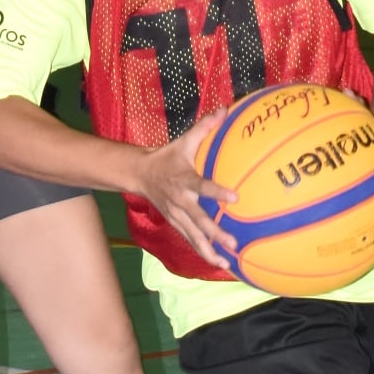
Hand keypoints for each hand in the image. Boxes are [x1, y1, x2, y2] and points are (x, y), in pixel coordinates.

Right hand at [136, 113, 238, 270]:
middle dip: (214, 233)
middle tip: (232, 242)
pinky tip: (219, 264)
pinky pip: (190, 240)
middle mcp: (180, 201)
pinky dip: (203, 253)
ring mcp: (176, 215)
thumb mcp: (183, 141)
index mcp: (183, 180)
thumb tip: (226, 109)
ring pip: (192, 237)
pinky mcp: (175, 224)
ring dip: (209, 251)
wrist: (138, 174)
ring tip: (225, 264)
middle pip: (198, 220)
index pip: (202, 187)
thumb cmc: (166, 157)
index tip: (234, 198)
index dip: (217, 193)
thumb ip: (205, 127)